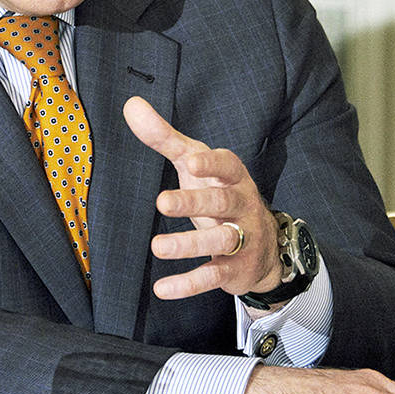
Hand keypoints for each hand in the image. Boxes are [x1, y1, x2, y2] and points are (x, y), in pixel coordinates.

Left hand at [123, 96, 282, 300]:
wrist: (263, 246)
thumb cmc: (218, 192)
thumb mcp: (195, 164)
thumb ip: (164, 137)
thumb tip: (131, 105)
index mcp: (232, 177)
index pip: (227, 165)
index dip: (211, 163)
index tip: (191, 161)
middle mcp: (241, 205)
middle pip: (221, 203)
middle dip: (194, 202)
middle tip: (162, 202)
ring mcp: (241, 238)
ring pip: (221, 240)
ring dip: (190, 244)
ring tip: (157, 247)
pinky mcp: (234, 269)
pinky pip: (213, 276)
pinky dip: (189, 284)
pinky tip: (162, 288)